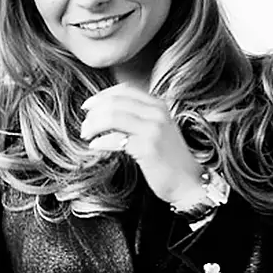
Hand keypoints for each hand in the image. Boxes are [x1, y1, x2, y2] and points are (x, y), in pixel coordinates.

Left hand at [81, 83, 203, 204]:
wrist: (188, 182)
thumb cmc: (167, 158)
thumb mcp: (156, 129)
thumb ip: (137, 116)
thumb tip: (104, 111)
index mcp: (158, 105)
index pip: (124, 90)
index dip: (101, 96)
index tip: (87, 106)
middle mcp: (157, 113)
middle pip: (114, 102)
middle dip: (93, 113)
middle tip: (84, 126)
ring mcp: (153, 129)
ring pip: (112, 117)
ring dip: (93, 126)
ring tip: (86, 135)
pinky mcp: (148, 147)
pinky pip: (115, 139)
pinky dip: (100, 142)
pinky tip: (94, 146)